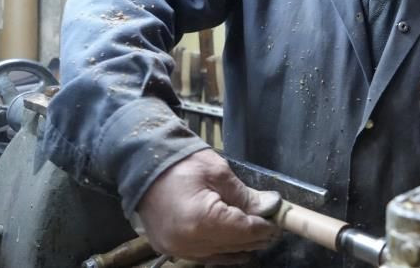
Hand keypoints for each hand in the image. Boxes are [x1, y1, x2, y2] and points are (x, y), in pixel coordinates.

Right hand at [136, 149, 281, 264]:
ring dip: (240, 246)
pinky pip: (203, 256)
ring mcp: (177, 249)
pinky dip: (221, 251)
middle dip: (255, 237)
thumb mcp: (218, 173)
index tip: (278, 222)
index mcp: (202, 220)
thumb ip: (245, 195)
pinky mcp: (170, 248)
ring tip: (258, 236)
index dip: (264, 227)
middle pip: (234, 246)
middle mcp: (189, 242)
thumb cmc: (181, 163)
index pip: (244, 231)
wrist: (142, 164)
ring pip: (220, 255)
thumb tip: (270, 207)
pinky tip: (235, 246)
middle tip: (273, 229)